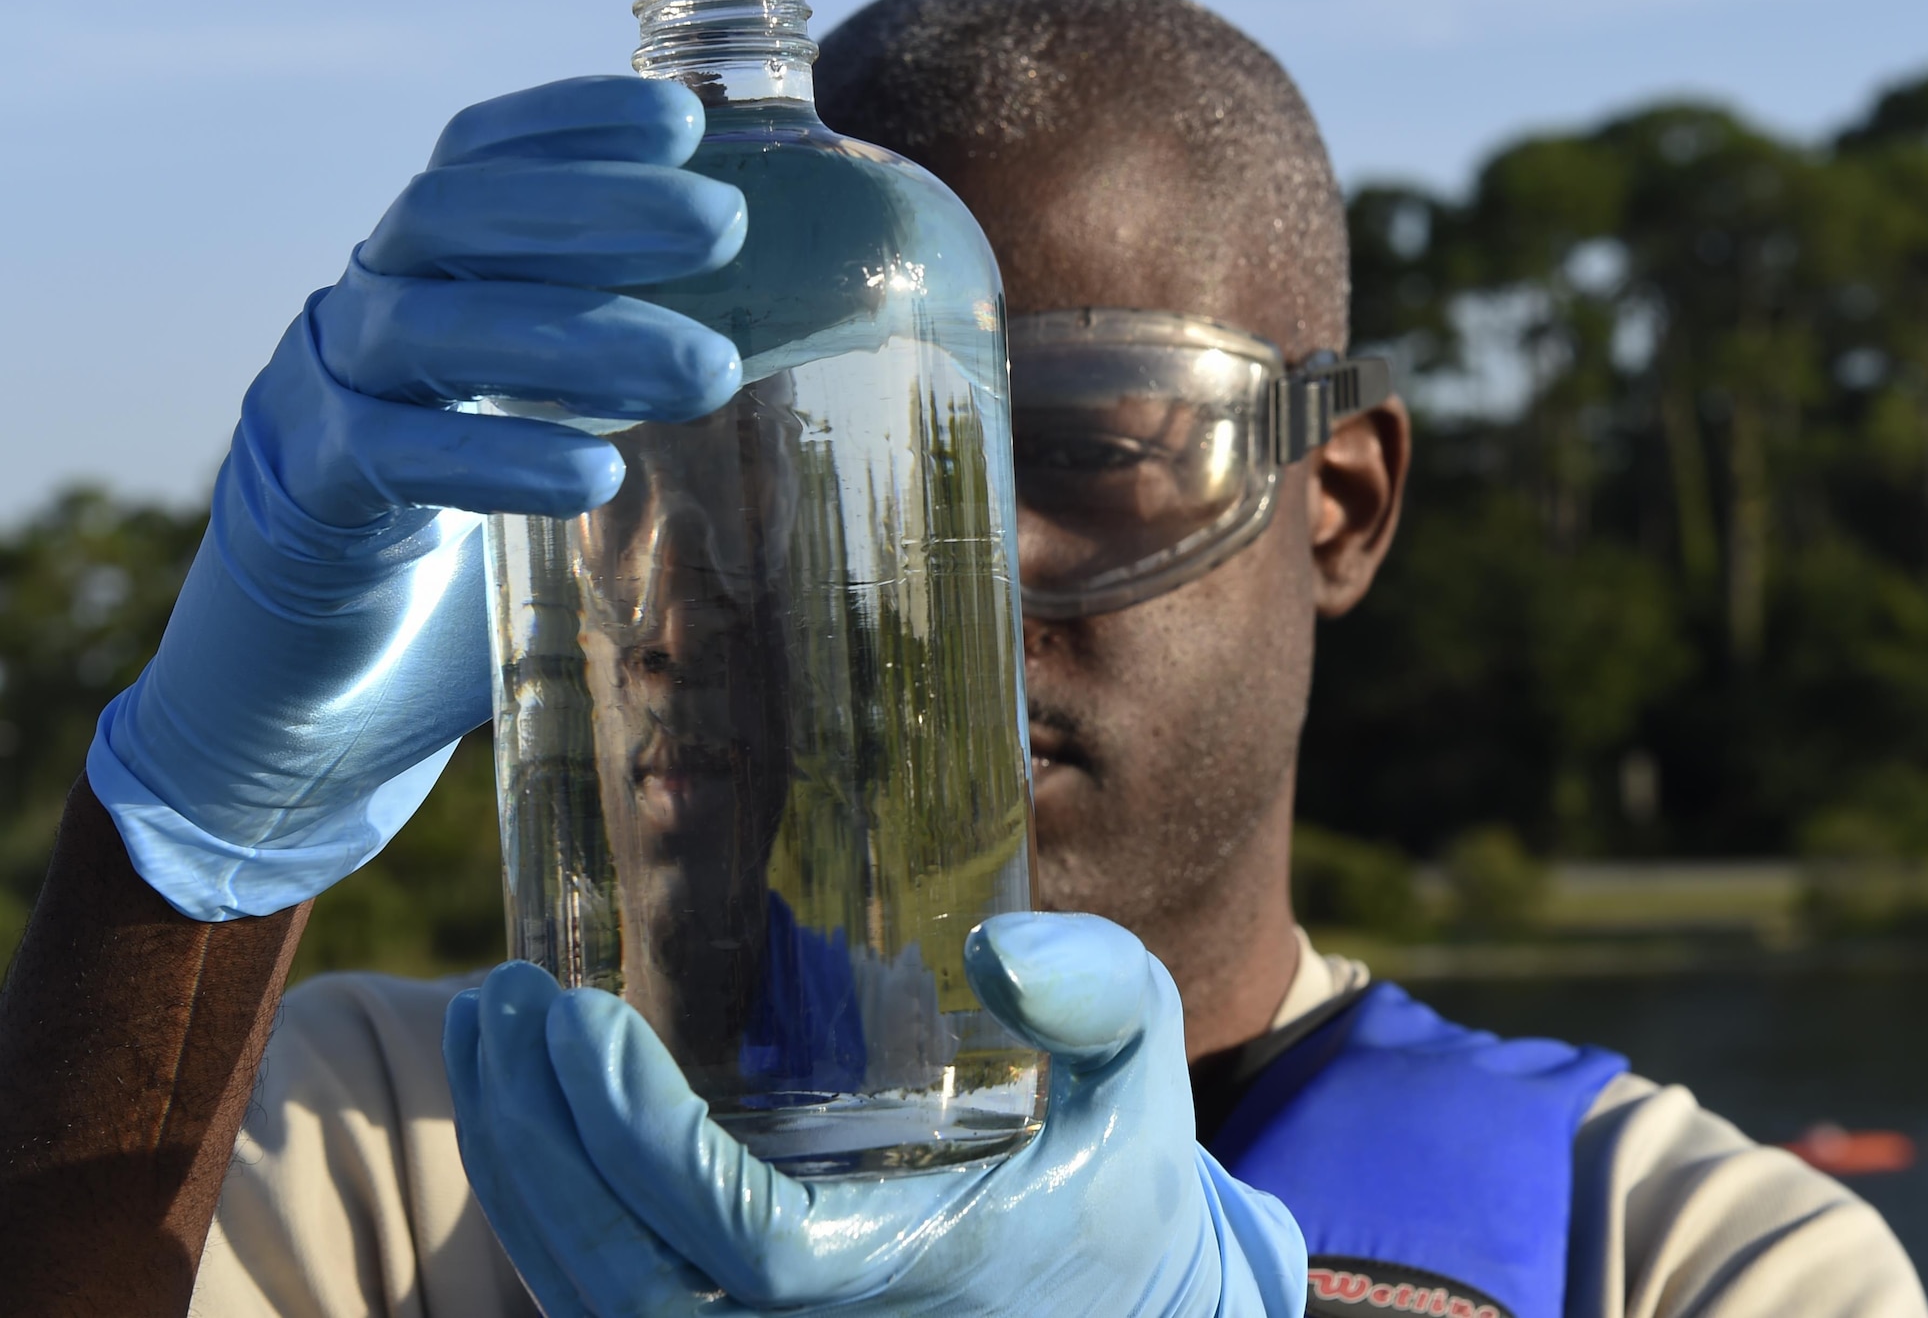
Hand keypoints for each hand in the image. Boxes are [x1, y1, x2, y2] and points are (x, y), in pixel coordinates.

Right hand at [87, 76, 745, 920]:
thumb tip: (811, 378)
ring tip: (706, 370)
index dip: (571, 127)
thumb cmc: (465, 566)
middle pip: (455, 217)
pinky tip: (591, 477)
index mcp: (421, 283)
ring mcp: (323, 400)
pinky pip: (391, 457)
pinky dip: (493, 458)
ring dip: (575, 337)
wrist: (318, 701)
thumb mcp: (551, 452)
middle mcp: (362, 315)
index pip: (481, 164)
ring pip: (432, 329)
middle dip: (591, 208)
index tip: (686, 120)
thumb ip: (632, 405)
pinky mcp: (308, 504)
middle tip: (721, 224)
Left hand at [445, 912, 1306, 1315]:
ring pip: (595, 1309)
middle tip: (501, 1001)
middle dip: (538, 1144)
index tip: (578, 1019)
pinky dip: (547, 1223)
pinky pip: (609, 1315)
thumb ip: (1103, 995)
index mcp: (914, 1287)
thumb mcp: (1144, 1075)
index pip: (742, 1242)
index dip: (638, 1141)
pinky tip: (523, 1120)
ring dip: (518, 1176)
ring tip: (483, 1040)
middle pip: (624, 1287)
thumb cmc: (1118, 1185)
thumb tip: (1000, 947)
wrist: (1120, 1311)